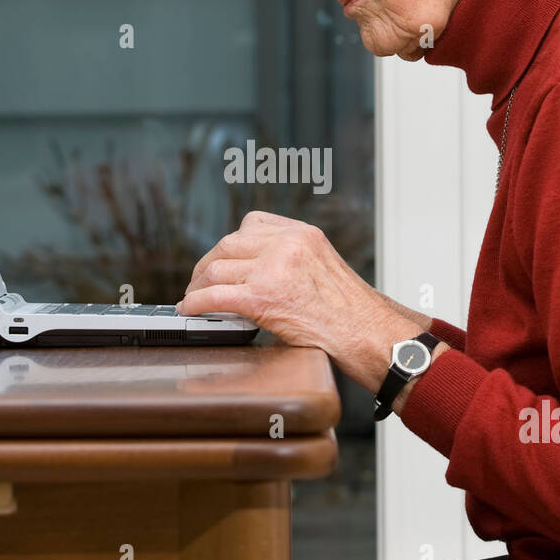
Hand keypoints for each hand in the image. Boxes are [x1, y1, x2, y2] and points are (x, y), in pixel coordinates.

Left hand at [176, 211, 437, 391]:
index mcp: (303, 234)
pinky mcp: (263, 297)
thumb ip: (292, 260)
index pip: (251, 224)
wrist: (370, 336)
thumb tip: (255, 272)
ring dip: (198, 285)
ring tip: (194, 299)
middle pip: (228, 244)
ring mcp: (274, 268)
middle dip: (208, 265)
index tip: (222, 260)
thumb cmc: (352, 314)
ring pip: (216, 267)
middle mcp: (288, 243)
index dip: (230, 245)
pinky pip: (215, 296)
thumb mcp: (324, 268)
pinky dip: (196, 303)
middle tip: (199, 283)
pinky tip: (189, 310)